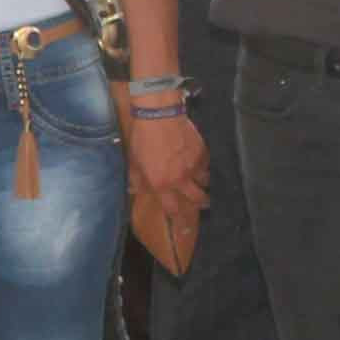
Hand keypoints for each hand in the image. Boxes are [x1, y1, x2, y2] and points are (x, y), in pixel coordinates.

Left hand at [127, 103, 206, 218]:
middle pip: (198, 198)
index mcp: (161, 184)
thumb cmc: (142, 139)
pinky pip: (206, 164)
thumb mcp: (133, 162)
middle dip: (201, 203)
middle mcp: (180, 179)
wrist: (159, 115)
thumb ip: (136, 180)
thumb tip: (134, 191)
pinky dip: (203, 165)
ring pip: (205, 182)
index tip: (182, 224)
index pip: (172, 209)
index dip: (178, 218)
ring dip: (203, 183)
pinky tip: (199, 161)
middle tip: (202, 203)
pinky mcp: (202, 152)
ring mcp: (193, 166)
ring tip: (202, 181)